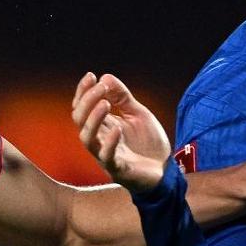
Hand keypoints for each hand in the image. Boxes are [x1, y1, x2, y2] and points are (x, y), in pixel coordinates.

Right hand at [73, 72, 171, 191]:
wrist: (165, 170)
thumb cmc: (148, 143)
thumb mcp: (138, 114)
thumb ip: (123, 97)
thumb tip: (105, 76)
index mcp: (102, 125)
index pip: (82, 107)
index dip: (83, 91)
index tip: (91, 75)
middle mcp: (100, 139)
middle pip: (80, 120)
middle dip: (87, 101)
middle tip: (101, 87)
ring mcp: (106, 155)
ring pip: (87, 138)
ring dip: (93, 119)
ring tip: (105, 103)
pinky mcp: (118, 169)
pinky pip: (107, 156)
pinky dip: (110, 142)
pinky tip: (117, 128)